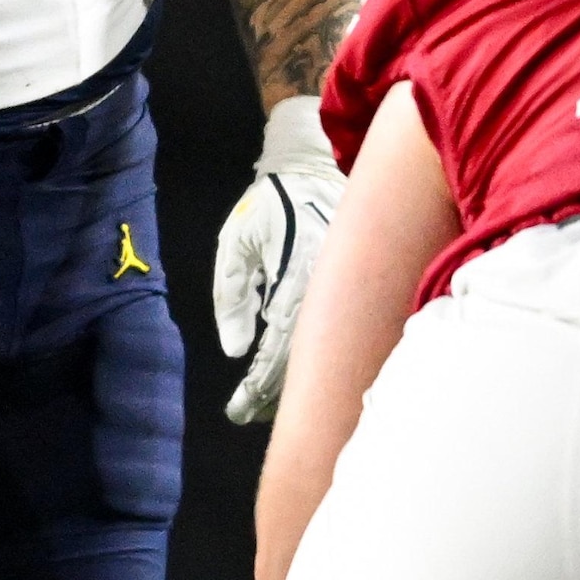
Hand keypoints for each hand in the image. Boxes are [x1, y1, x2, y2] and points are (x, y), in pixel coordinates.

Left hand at [211, 96, 346, 424]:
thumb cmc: (270, 202)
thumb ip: (232, 295)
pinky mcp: (347, 284)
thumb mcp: (237, 243)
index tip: (237, 409)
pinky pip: (328, 330)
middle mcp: (322, 293)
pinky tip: (296, 372)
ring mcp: (338, 289)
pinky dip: (309, 355)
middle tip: (247, 414)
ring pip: (317, 351)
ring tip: (266, 405)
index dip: (257, 385)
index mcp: (295, 284)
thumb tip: (234, 349)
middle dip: (271, 393)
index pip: (275, 351)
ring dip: (292, 382)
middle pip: (300, 361)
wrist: (314, 165)